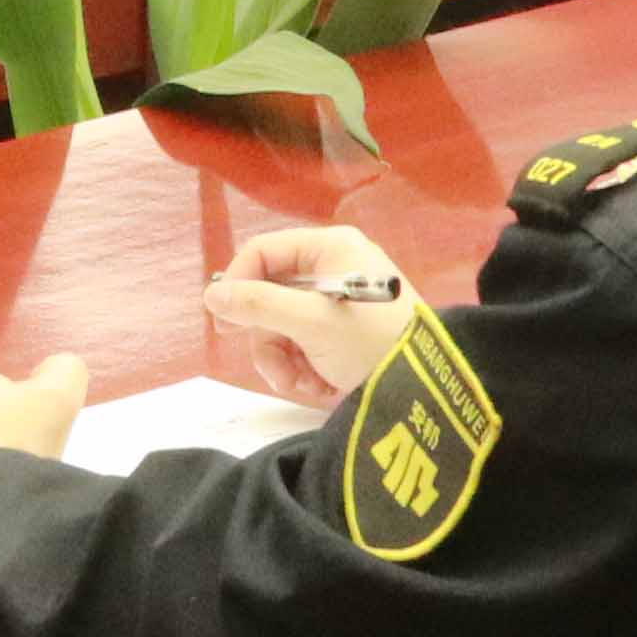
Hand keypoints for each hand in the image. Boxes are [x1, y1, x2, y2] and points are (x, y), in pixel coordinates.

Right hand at [204, 226, 420, 393]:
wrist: (424, 389)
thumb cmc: (368, 342)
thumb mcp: (309, 321)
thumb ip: (257, 305)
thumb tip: (211, 294)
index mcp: (330, 248)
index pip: (264, 252)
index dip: (239, 285)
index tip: (224, 324)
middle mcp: (334, 268)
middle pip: (272, 295)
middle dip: (270, 339)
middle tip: (274, 368)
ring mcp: (340, 303)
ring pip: (284, 326)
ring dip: (286, 361)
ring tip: (304, 385)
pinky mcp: (345, 334)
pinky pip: (305, 344)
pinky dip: (306, 369)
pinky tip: (323, 388)